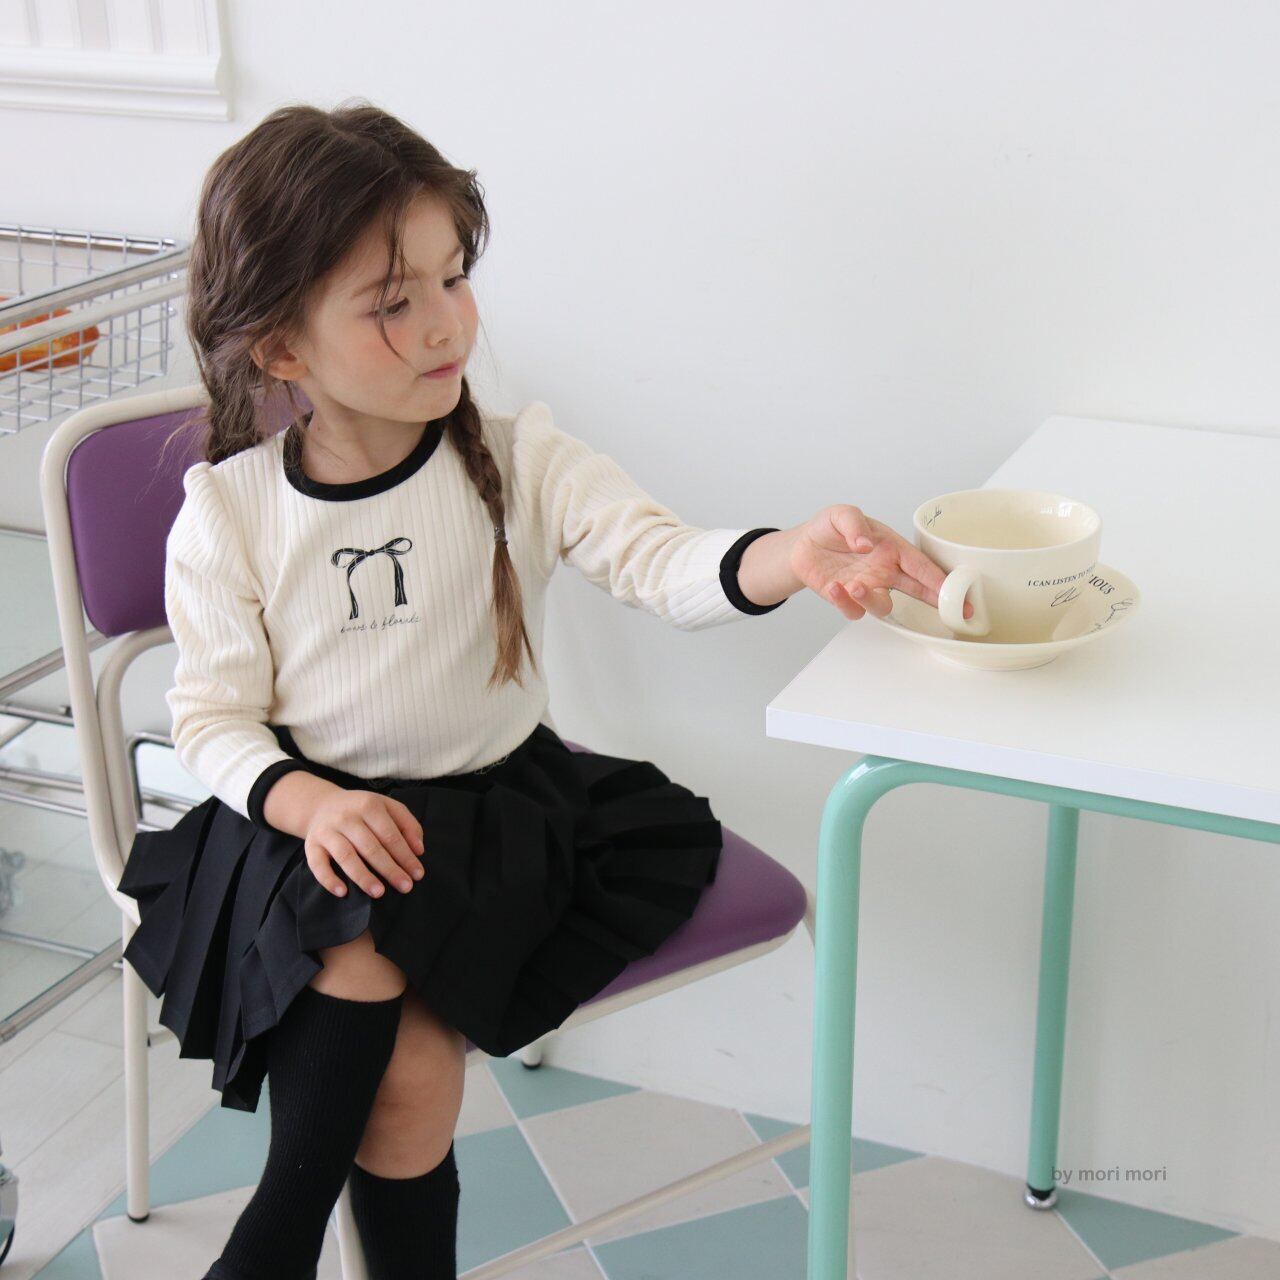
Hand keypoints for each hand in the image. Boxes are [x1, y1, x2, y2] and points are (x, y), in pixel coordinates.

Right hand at [304, 790, 425, 898]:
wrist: (321, 805)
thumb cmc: (362, 811)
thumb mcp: (387, 807)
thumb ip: (407, 824)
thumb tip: (419, 850)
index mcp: (369, 805)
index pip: (390, 834)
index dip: (406, 855)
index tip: (418, 874)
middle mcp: (347, 817)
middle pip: (371, 847)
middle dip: (390, 869)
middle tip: (405, 886)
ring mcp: (327, 831)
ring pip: (346, 856)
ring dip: (363, 876)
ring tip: (379, 892)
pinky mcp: (311, 845)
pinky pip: (317, 864)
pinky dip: (329, 879)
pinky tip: (343, 892)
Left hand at [789, 504, 975, 621]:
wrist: (802, 545)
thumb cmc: (829, 528)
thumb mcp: (841, 514)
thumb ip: (854, 524)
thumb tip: (865, 543)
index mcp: (891, 549)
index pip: (920, 564)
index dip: (939, 577)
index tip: (956, 589)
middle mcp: (883, 571)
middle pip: (916, 590)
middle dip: (934, 600)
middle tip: (948, 609)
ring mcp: (867, 587)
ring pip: (882, 606)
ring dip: (871, 600)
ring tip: (854, 587)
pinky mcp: (846, 600)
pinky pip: (853, 610)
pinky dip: (844, 603)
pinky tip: (834, 588)